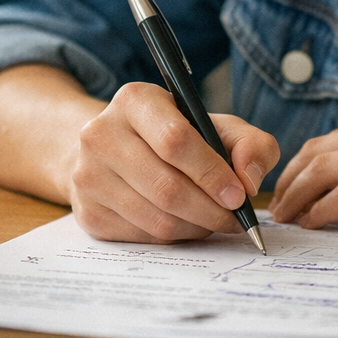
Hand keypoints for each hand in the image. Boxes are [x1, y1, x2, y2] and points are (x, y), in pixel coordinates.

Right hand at [68, 81, 279, 243]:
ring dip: (196, 227)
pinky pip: (142, 237)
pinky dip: (174, 236)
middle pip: (166, 186)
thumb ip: (249, 144)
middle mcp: (101, 134)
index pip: (175, 140)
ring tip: (214, 220)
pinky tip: (186, 223)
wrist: (114, 149)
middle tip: (235, 218)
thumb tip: (250, 180)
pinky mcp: (87, 212)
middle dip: (210, 209)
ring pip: (156, 218)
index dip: (212, 173)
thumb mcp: (216, 126)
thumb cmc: (175, 135)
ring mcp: (88, 175)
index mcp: (135, 100)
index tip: (239, 195)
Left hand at [269, 108, 337, 235]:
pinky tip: (312, 224)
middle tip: (277, 206)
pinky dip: (320, 210)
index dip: (304, 165)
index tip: (290, 187)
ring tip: (285, 218)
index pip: (333, 139)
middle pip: (318, 151)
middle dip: (290, 179)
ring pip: (324, 169)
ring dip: (296, 195)